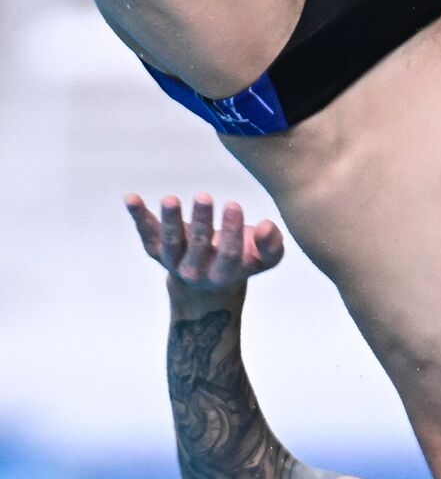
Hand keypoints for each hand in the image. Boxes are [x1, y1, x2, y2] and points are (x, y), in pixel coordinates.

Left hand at [125, 192, 283, 292]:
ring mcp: (173, 261)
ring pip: (170, 243)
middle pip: (197, 248)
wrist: (208, 281)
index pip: (228, 255)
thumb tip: (266, 226)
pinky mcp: (156, 249)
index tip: (234, 205)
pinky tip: (131, 198)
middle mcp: (196, 272)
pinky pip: (147, 233)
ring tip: (171, 199)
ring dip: (169, 221)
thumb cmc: (243, 259)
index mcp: (225, 274)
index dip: (231, 232)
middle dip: (201, 222)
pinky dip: (138, 216)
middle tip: (204, 197)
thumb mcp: (265, 257)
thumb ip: (272, 244)